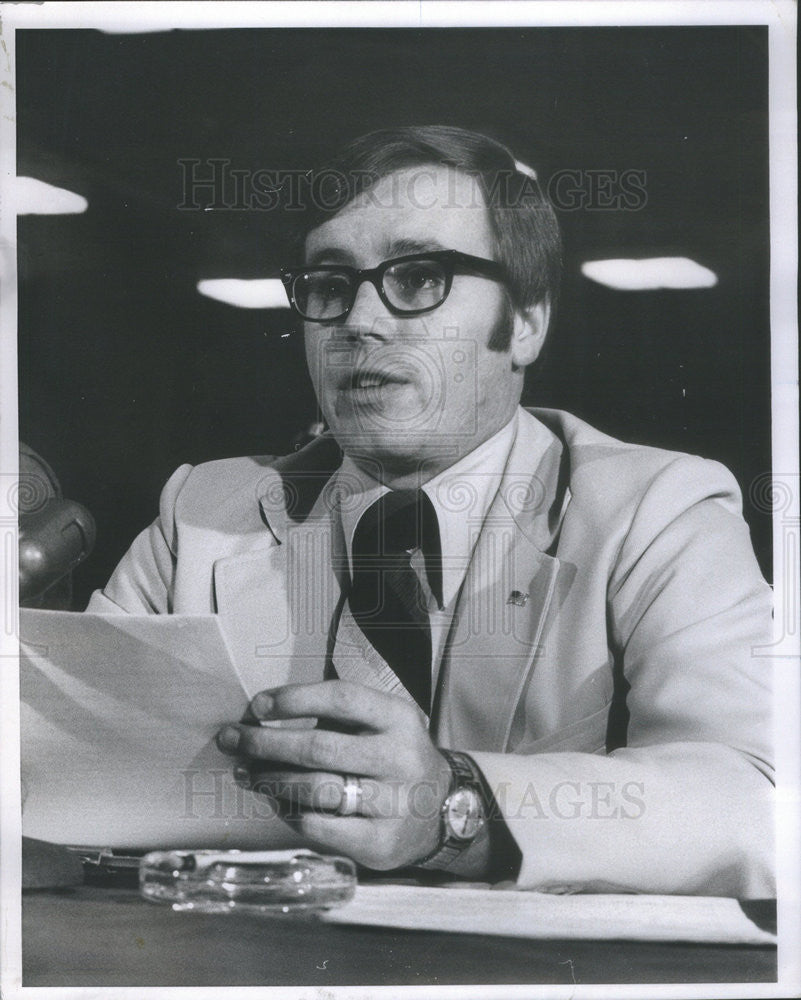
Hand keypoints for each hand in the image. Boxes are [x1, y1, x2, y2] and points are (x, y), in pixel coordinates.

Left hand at [216, 680, 451, 869]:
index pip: (342, 699)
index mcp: (399, 718)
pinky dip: (289, 813)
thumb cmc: (393, 756)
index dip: (295, 700)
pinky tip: (275, 801)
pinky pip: (320, 828)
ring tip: (247, 772)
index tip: (257, 705)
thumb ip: (334, 718)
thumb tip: (262, 718)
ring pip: (316, 790)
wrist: (442, 810)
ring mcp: (393, 804)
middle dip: (266, 742)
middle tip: (232, 739)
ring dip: (271, 779)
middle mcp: (400, 758)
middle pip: (320, 747)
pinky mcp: (380, 843)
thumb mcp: (381, 723)